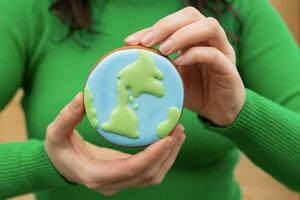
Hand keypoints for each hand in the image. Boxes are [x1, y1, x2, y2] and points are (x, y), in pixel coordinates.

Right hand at [45, 93, 184, 195]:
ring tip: (179, 133)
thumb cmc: (58, 150)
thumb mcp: (56, 133)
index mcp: (95, 175)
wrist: (61, 165)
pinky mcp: (125, 176)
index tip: (168, 138)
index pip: (131, 169)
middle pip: (148, 174)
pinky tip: (169, 141)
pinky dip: (162, 158)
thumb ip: (66, 117)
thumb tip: (82, 97)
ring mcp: (120, 182)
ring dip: (169, 156)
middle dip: (167, 153)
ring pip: (152, 176)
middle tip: (178, 129)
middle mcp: (111, 183)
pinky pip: (149, 171)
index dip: (152, 155)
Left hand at [125, 7, 245, 125]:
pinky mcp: (229, 67)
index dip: (152, 28)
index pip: (174, 22)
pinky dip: (194, 54)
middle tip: (147, 41)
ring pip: (208, 26)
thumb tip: (132, 59)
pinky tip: (179, 63)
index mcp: (194, 38)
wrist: (218, 112)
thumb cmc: (195, 92)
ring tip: (163, 49)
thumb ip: (160, 65)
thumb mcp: (173, 76)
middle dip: (166, 25)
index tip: (131, 41)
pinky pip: (214, 54)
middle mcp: (209, 39)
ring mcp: (222, 51)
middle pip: (192, 15)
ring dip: (182, 35)